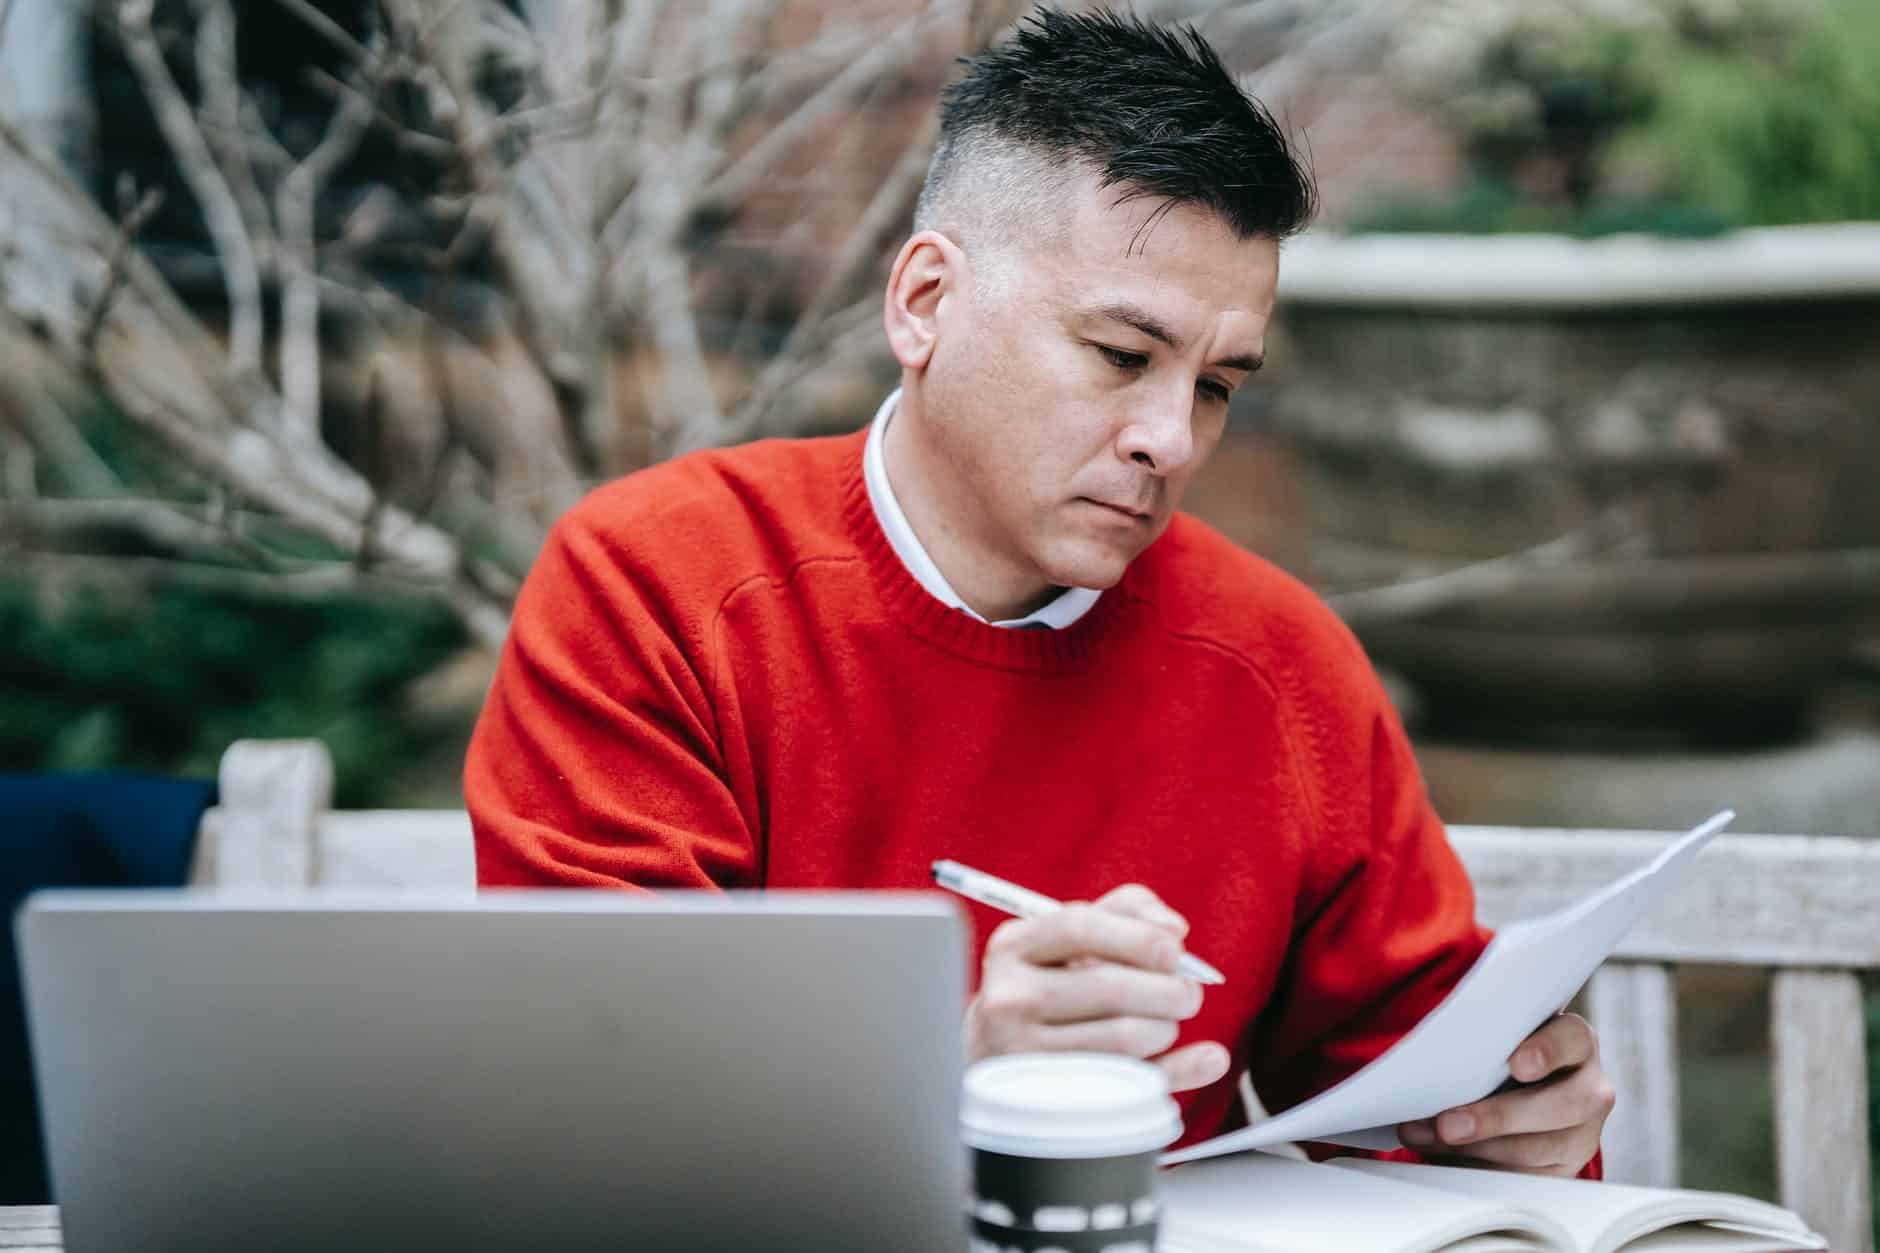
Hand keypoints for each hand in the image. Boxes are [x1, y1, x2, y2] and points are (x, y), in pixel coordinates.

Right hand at [965, 883, 1230, 1091]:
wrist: (995, 1053)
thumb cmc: (1050, 982)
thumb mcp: (1073, 938)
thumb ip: (1128, 911)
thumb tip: (1174, 929)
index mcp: (1013, 946)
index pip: (1078, 928)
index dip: (1137, 937)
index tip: (1175, 951)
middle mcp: (1008, 998)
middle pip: (1110, 988)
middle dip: (1169, 990)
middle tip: (1187, 993)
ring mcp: (1022, 1053)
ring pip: (1124, 1038)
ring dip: (1165, 1028)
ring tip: (1164, 1024)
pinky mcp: (1049, 1099)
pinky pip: (1130, 1084)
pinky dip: (1177, 1070)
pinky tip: (1203, 1058)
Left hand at [1398, 1013, 1614, 1175]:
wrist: (1521, 1089)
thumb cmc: (1502, 1053)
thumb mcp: (1498, 1038)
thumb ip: (1480, 1042)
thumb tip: (1426, 1061)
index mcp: (1575, 1042)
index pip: (1573, 1039)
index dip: (1547, 1051)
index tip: (1516, 1065)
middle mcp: (1589, 1087)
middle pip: (1560, 1105)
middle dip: (1498, 1118)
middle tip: (1449, 1125)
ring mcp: (1584, 1132)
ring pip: (1541, 1149)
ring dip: (1478, 1148)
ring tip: (1431, 1139)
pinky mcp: (1566, 1167)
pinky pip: (1528, 1177)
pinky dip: (1482, 1169)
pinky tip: (1447, 1158)